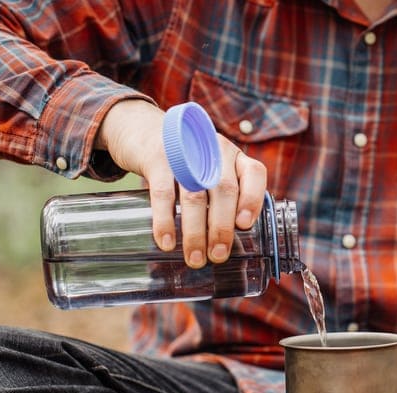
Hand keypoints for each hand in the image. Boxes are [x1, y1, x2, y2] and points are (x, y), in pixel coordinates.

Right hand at [95, 99, 267, 267]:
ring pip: (195, 196)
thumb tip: (225, 244)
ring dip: (196, 232)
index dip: (252, 200)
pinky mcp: (157, 159)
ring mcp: (185, 153)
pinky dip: (165, 221)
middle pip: (224, 191)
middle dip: (222, 227)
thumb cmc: (184, 161)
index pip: (254, 173)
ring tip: (195, 259)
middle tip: (218, 255)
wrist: (142, 130)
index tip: (244, 226)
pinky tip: (167, 242)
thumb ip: (221, 197)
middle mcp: (213, 150)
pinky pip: (163, 193)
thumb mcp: (209, 169)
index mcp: (232, 156)